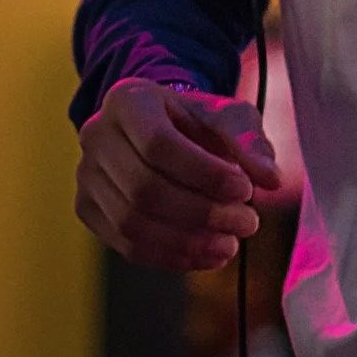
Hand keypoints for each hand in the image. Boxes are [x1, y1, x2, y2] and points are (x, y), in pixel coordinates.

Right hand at [74, 79, 281, 271]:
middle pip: (144, 189)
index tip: (246, 190)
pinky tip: (208, 257)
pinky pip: (126, 245)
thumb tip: (271, 180)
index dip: (204, 174)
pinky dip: (170, 257)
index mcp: (128, 99)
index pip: (159, 145)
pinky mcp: (87, 209)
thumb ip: (250, 141)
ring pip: (131, 223)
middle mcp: (96, 135)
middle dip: (201, 213)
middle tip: (248, 224)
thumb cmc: (198, 121)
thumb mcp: (230, 116)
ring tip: (230, 245)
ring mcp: (86, 175)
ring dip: (187, 242)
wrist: (165, 128)